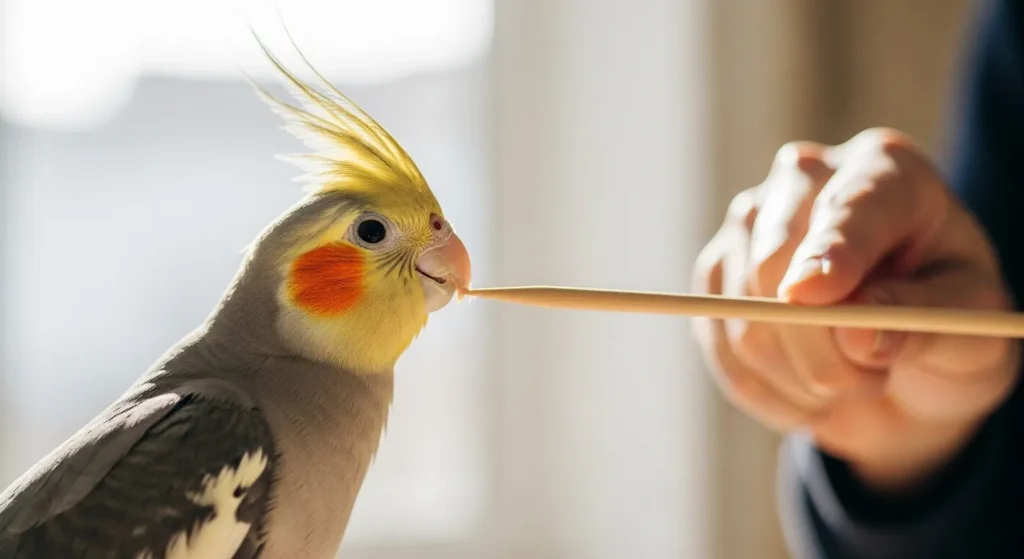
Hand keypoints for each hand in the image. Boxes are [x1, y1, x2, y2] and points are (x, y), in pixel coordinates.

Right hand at [691, 128, 1020, 492]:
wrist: (906, 361)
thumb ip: (923, 319)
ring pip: (745, 320)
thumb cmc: (948, 325)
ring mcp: (749, 222)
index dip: (829, 250)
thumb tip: (855, 333)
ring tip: (851, 383)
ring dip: (801, 379)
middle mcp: (803, 179)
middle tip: (870, 383)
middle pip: (774, 264)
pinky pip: (723, 349)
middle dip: (819, 347)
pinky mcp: (717, 271)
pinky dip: (770, 391)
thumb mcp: (970, 320)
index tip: (813, 296)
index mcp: (884, 169)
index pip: (847, 206)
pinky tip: (808, 390)